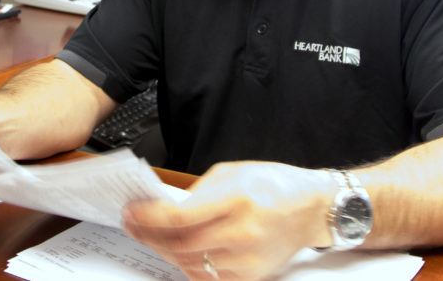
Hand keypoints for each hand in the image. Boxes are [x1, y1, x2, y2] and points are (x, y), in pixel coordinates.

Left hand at [122, 161, 334, 279]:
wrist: (311, 210)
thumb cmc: (275, 185)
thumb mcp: (234, 171)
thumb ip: (199, 191)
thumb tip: (167, 206)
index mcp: (238, 198)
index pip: (180, 217)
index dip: (149, 218)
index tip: (132, 213)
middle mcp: (243, 232)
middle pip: (180, 244)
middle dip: (149, 236)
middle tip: (133, 226)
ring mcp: (247, 258)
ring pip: (189, 264)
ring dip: (164, 252)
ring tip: (151, 238)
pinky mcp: (251, 275)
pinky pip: (208, 278)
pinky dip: (186, 266)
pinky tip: (176, 252)